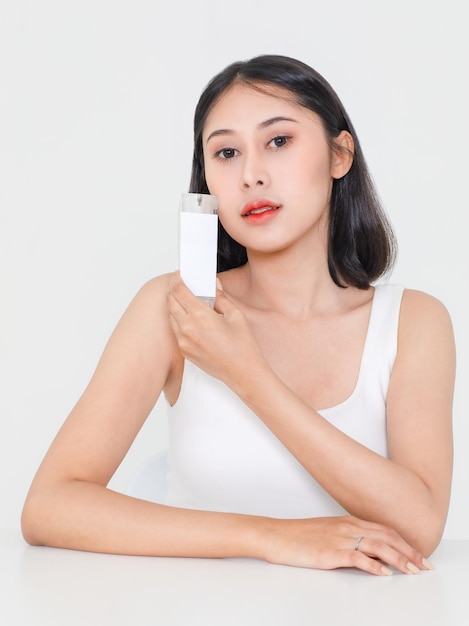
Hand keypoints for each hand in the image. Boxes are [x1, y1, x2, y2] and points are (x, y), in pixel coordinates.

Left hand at [167, 272, 265, 385]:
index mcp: (200, 316)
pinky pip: (176, 332)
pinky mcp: (185, 352)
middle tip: (180, 285)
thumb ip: (220, 297)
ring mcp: (184, 341)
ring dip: (175, 307)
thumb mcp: (235, 314)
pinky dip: (179, 322)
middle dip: (173, 291)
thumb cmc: (242, 345)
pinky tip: (191, 320)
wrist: (242, 372)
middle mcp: (187, 328)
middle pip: (170, 302)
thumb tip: (213, 285)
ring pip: (171, 317)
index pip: (179, 291)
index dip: (176, 279)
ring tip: (186, 302)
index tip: (178, 274)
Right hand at [261, 515, 433, 575]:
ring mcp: (339, 538)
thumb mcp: (327, 532)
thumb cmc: (298, 536)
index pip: (384, 529)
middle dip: (409, 551)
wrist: (276, 535)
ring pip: (377, 546)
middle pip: (387, 536)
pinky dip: (374, 566)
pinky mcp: (330, 552)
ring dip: (398, 559)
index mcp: (348, 521)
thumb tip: (366, 552)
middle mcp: (347, 526)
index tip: (418, 554)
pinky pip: (358, 558)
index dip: (404, 542)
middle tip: (424, 565)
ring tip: (412, 571)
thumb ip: (347, 537)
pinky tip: (384, 574)